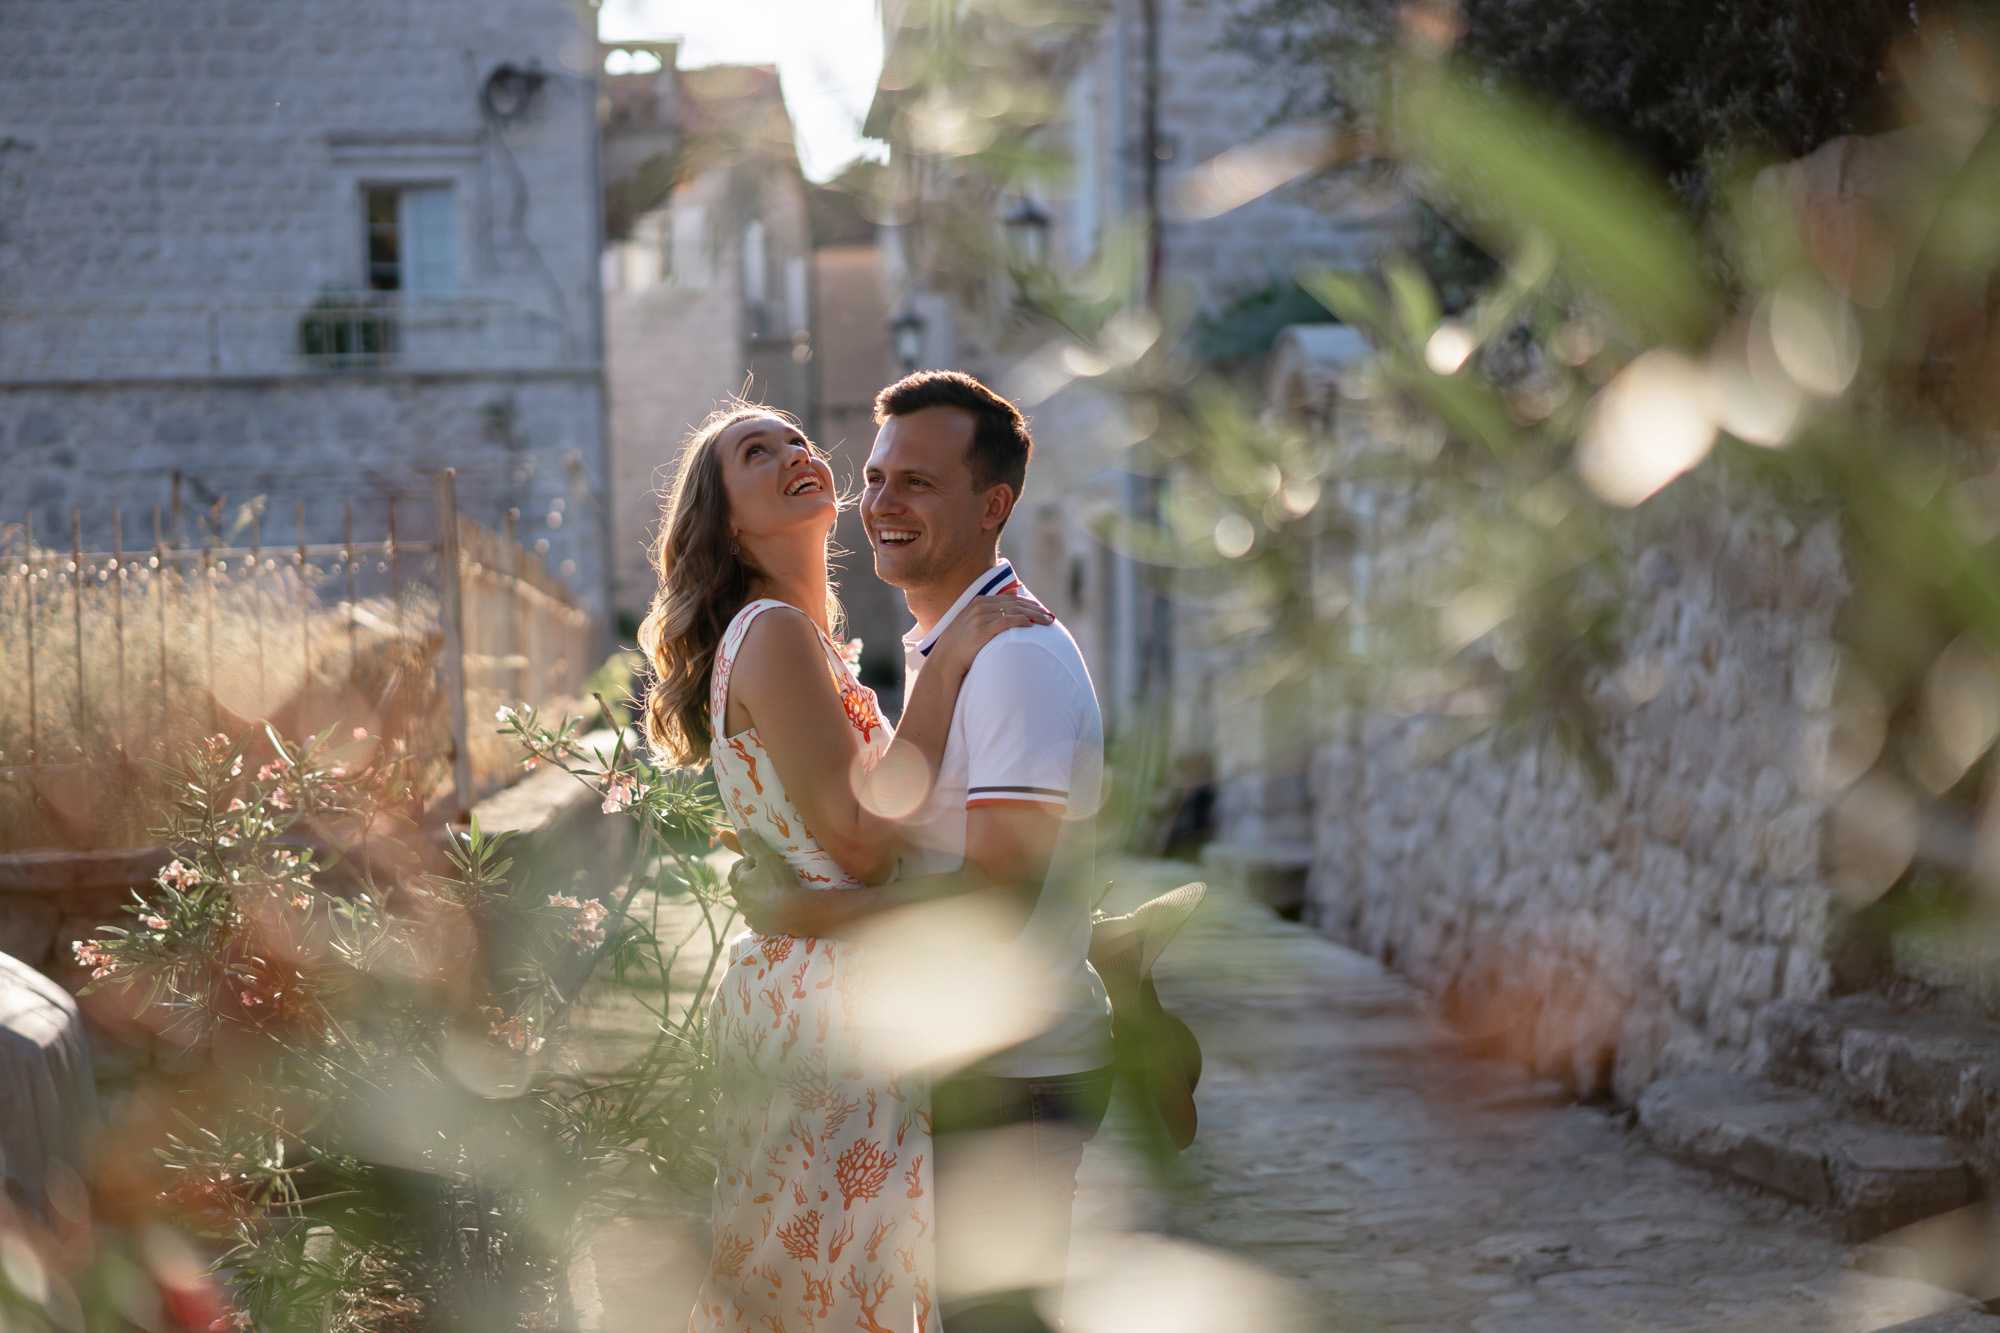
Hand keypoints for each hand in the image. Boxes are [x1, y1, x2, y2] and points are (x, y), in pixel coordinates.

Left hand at [727, 829, 799, 934]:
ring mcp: (749, 914)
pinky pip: (754, 918)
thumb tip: (741, 831)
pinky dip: (758, 913)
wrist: (792, 912)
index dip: (748, 862)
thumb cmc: (779, 882)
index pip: (738, 867)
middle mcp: (740, 899)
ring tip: (766, 892)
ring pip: (745, 903)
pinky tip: (767, 911)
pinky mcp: (758, 926)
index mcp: (740, 881)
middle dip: (746, 879)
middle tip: (760, 875)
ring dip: (752, 897)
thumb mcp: (767, 857)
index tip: (759, 861)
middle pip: (738, 886)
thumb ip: (753, 843)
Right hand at [931, 593, 1050, 676]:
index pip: (1010, 599)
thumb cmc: (960, 645)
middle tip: (1050, 617)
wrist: (945, 660)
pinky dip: (1021, 621)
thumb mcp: (974, 622)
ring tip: (1048, 622)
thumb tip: (1013, 593)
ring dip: (1034, 615)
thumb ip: (992, 609)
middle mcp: (980, 606)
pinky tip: (1031, 625)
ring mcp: (980, 616)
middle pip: (1015, 603)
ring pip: (1014, 610)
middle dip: (1035, 609)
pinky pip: (1007, 621)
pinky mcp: (982, 628)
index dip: (1028, 604)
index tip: (1042, 610)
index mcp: (979, 602)